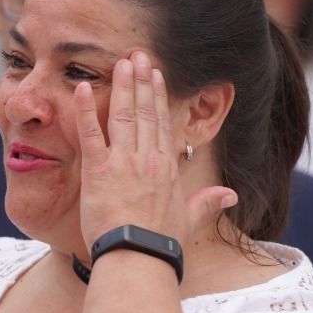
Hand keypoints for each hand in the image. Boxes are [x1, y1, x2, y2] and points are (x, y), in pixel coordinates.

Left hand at [74, 50, 235, 255]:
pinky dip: (87, 110)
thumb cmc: (161, 244)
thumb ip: (207, 202)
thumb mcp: (189, 219)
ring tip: (120, 61)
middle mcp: (149, 159)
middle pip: (146, 111)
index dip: (159, 97)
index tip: (156, 76)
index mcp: (168, 167)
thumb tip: (231, 195)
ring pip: (125, 115)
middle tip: (137, 55)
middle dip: (142, 80)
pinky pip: (91, 134)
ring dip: (122, 85)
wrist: (139, 258)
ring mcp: (125, 162)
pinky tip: (81, 88)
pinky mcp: (99, 171)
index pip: (163, 124)